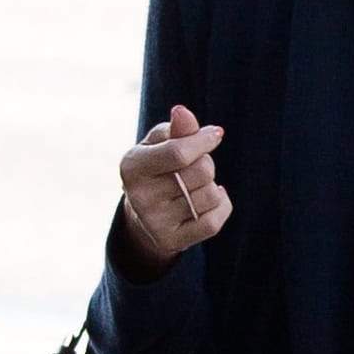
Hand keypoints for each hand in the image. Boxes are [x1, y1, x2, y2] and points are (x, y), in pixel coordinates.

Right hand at [116, 105, 231, 277]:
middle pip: (201, 172)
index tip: (215, 134)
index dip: (203, 140)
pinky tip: (211, 200)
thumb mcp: (161, 142)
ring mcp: (155, 222)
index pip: (178, 152)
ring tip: (196, 185)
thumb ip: (176, 128)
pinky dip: (221, 206)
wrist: (143, 213)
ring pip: (210, 195)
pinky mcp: (171, 241)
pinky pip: (213, 222)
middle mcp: (139, 197)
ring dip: (212, 185)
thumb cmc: (158, 166)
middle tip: (194, 166)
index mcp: (132, 165)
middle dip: (207, 163)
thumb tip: (183, 112)